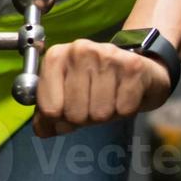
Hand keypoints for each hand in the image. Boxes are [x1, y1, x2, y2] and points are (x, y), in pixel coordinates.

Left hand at [31, 39, 170, 137]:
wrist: (139, 71)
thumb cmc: (99, 85)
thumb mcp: (69, 96)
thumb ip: (50, 113)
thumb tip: (42, 130)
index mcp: (56, 56)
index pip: (49, 108)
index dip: (60, 119)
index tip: (68, 110)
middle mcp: (79, 50)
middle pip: (74, 113)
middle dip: (86, 117)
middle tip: (94, 102)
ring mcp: (106, 55)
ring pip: (100, 113)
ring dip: (107, 114)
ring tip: (111, 97)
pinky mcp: (132, 66)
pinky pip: (123, 109)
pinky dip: (126, 109)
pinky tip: (125, 94)